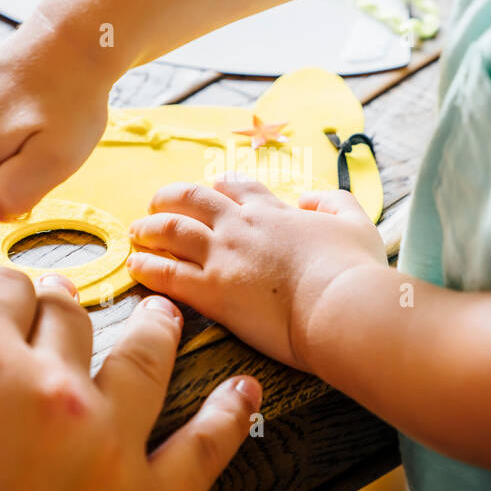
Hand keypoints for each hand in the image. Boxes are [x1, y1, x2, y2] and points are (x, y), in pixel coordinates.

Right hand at [0, 267, 261, 490]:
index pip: (1, 289)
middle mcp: (53, 391)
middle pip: (69, 315)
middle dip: (58, 305)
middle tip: (60, 308)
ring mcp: (110, 447)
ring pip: (146, 359)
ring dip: (156, 329)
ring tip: (166, 316)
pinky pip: (205, 447)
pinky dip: (228, 415)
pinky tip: (243, 392)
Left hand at [126, 180, 386, 369]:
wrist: (342, 305)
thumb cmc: (354, 270)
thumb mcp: (357, 223)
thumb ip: (335, 203)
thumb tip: (312, 198)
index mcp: (274, 212)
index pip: (238, 188)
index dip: (222, 186)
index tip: (213, 187)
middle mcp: (241, 227)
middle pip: (194, 200)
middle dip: (171, 197)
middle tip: (158, 203)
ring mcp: (223, 256)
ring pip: (172, 231)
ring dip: (150, 228)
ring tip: (136, 231)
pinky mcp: (211, 291)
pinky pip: (167, 273)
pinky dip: (146, 266)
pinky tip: (134, 266)